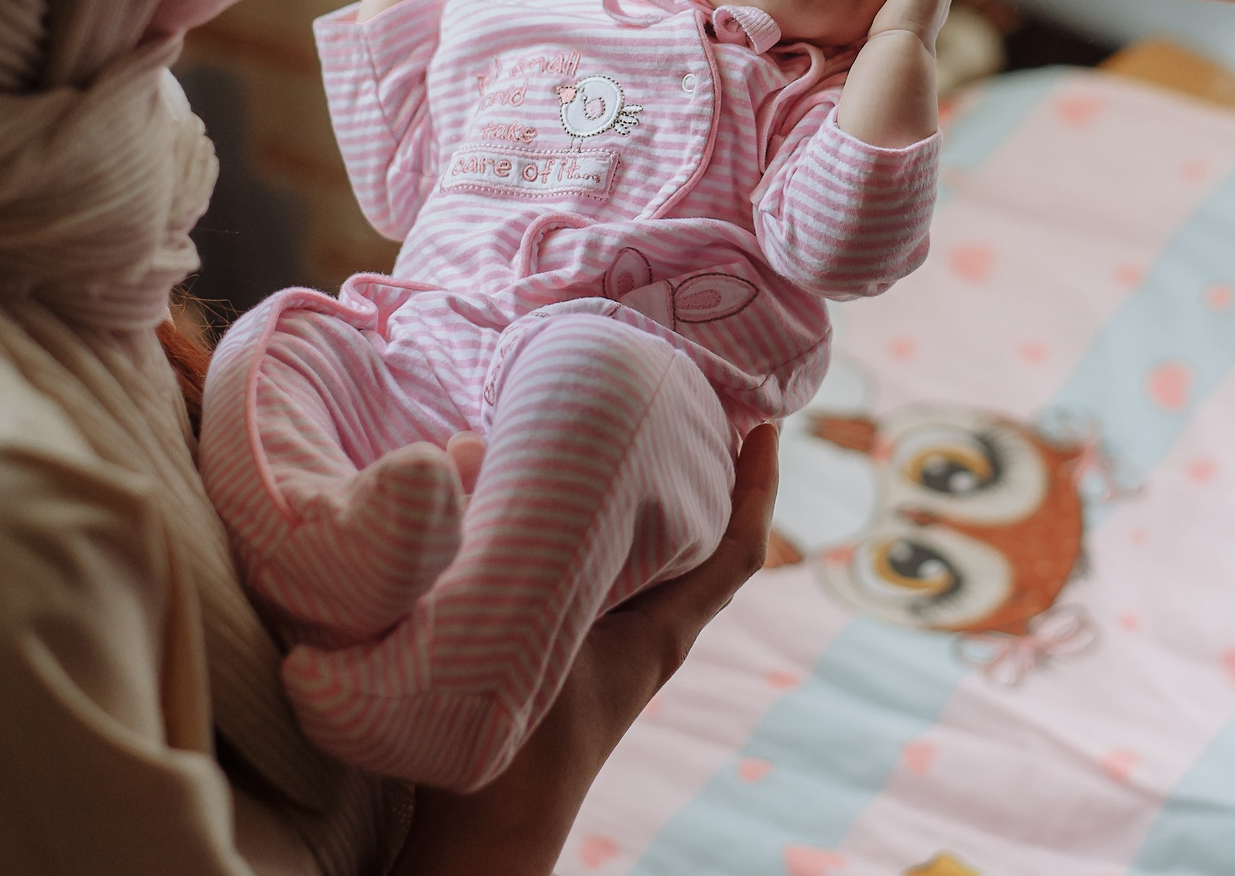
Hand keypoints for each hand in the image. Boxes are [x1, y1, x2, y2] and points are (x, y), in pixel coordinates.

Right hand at [387, 424, 778, 874]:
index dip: (760, 485)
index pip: (739, 549)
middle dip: (706, 472)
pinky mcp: (575, 655)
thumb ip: (495, 541)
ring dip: (651, 499)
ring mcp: (615, 649)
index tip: (767, 425)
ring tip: (632, 434)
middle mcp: (651, 637)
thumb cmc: (516, 754)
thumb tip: (467, 444)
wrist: (488, 841)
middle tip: (695, 402)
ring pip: (652, 556)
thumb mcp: (516, 638)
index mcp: (662, 633)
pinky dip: (600, 529)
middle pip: (704, 541)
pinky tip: (560, 502)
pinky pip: (606, 573)